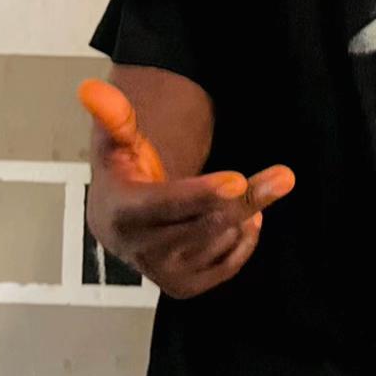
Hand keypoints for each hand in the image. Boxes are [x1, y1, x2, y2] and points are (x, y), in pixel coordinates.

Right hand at [78, 79, 295, 298]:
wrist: (121, 222)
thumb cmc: (124, 173)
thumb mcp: (117, 141)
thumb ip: (114, 116)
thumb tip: (92, 88)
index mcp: (122, 213)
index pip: (166, 205)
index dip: (201, 194)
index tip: (238, 180)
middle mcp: (141, 250)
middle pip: (204, 225)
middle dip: (246, 200)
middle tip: (283, 176)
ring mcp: (164, 273)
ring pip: (220, 243)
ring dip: (244, 215)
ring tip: (246, 190)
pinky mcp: (184, 287)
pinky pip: (228, 265)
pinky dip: (244, 239)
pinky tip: (244, 218)